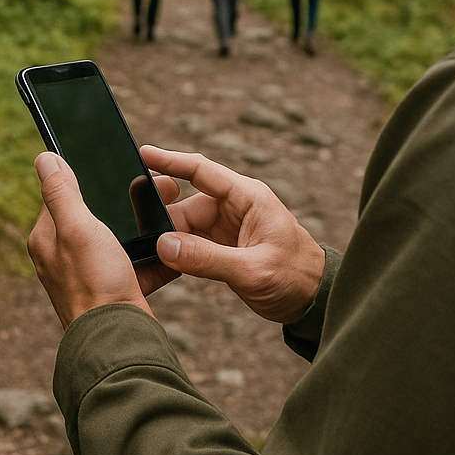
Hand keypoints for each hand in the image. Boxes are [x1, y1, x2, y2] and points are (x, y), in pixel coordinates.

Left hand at [29, 152, 177, 328]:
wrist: (120, 341)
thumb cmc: (95, 284)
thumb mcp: (77, 229)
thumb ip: (61, 193)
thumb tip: (44, 157)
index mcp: (48, 239)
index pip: (63, 195)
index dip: (91, 177)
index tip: (122, 167)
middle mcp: (64, 257)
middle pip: (96, 216)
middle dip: (126, 201)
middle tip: (158, 187)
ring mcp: (91, 275)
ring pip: (120, 240)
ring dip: (145, 227)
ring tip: (171, 210)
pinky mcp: (115, 291)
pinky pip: (138, 265)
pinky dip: (156, 256)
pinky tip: (173, 244)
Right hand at [140, 146, 324, 324]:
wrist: (314, 300)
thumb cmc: (295, 277)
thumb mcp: (252, 270)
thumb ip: (207, 258)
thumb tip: (163, 246)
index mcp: (247, 197)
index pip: (201, 170)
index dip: (171, 161)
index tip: (142, 153)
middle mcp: (234, 207)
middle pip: (185, 206)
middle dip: (163, 222)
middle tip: (141, 240)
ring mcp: (227, 227)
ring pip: (184, 228)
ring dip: (169, 242)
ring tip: (149, 259)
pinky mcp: (222, 247)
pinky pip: (190, 245)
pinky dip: (177, 254)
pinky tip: (162, 265)